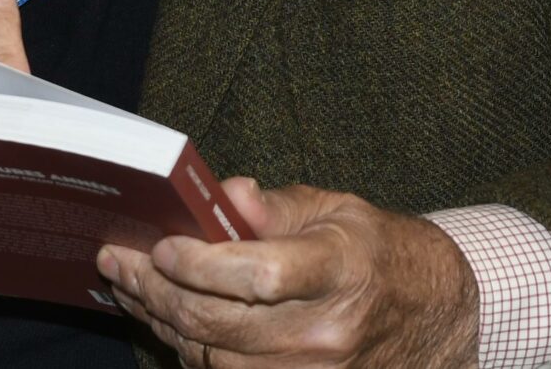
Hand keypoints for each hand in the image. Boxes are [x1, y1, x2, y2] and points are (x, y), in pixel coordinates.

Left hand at [97, 178, 477, 368]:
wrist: (431, 317)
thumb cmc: (378, 253)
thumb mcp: (337, 209)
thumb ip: (275, 208)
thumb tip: (223, 197)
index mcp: (341, 269)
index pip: (258, 274)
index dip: (199, 263)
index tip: (160, 243)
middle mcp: (325, 332)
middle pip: (220, 322)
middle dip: (157, 291)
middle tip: (118, 262)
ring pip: (212, 359)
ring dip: (162, 322)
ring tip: (131, 288)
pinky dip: (189, 350)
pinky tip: (167, 320)